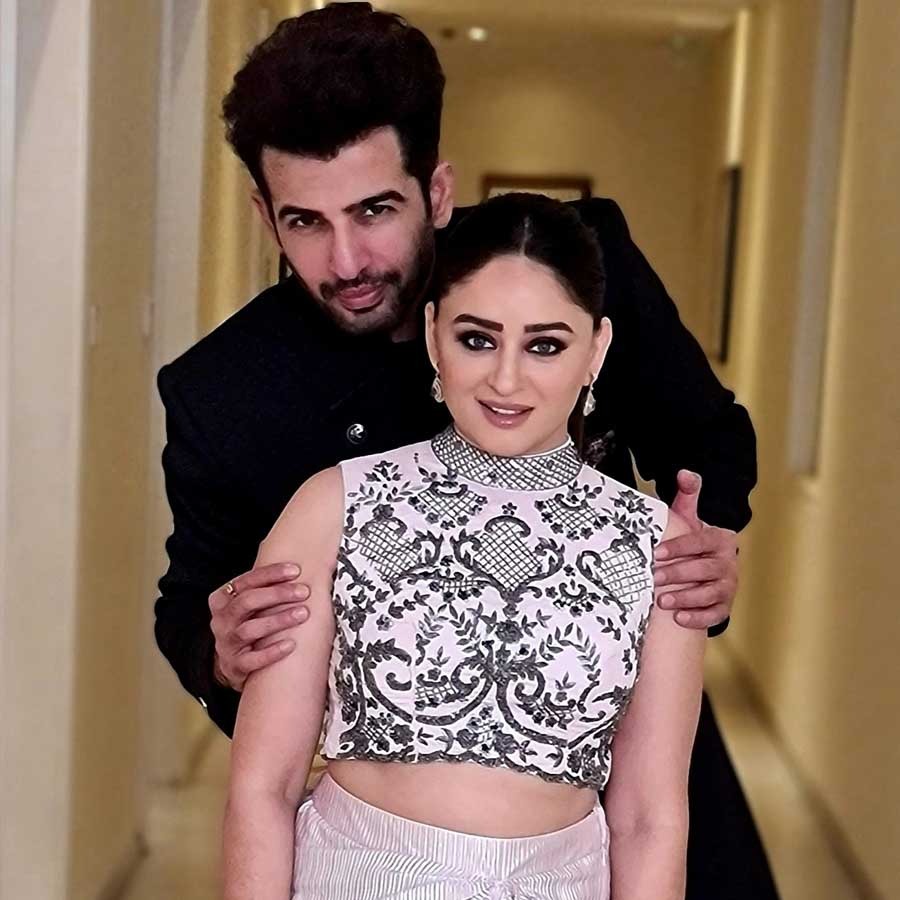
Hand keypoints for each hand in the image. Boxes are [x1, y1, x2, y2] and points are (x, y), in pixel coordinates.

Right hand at [208, 562, 309, 690]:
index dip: (270, 574)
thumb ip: (264, 587)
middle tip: (304, 592)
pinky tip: (291, 644)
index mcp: (222, 600)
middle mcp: (221, 620)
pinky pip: (252, 660)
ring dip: (278, 620)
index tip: (295, 570)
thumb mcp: (248, 605)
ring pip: (250, 629)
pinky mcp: (234, 666)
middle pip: (247, 602)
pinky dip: (272, 652)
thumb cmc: (248, 624)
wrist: (233, 663)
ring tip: (302, 614)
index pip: (245, 581)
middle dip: (277, 594)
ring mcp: (226, 644)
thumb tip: (299, 566)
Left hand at [653, 470, 737, 629]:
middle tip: (654, 578)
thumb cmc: (691, 544)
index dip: (680, 547)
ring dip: (686, 598)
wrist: (702, 571)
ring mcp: (728, 587)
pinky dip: (697, 618)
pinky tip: (678, 619)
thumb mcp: (689, 520)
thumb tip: (684, 473)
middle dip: (678, 574)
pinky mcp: (724, 607)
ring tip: (661, 601)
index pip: (702, 541)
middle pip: (705, 569)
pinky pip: (714, 615)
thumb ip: (687, 497)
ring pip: (710, 593)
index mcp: (720, 539)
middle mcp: (728, 563)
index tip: (656, 553)